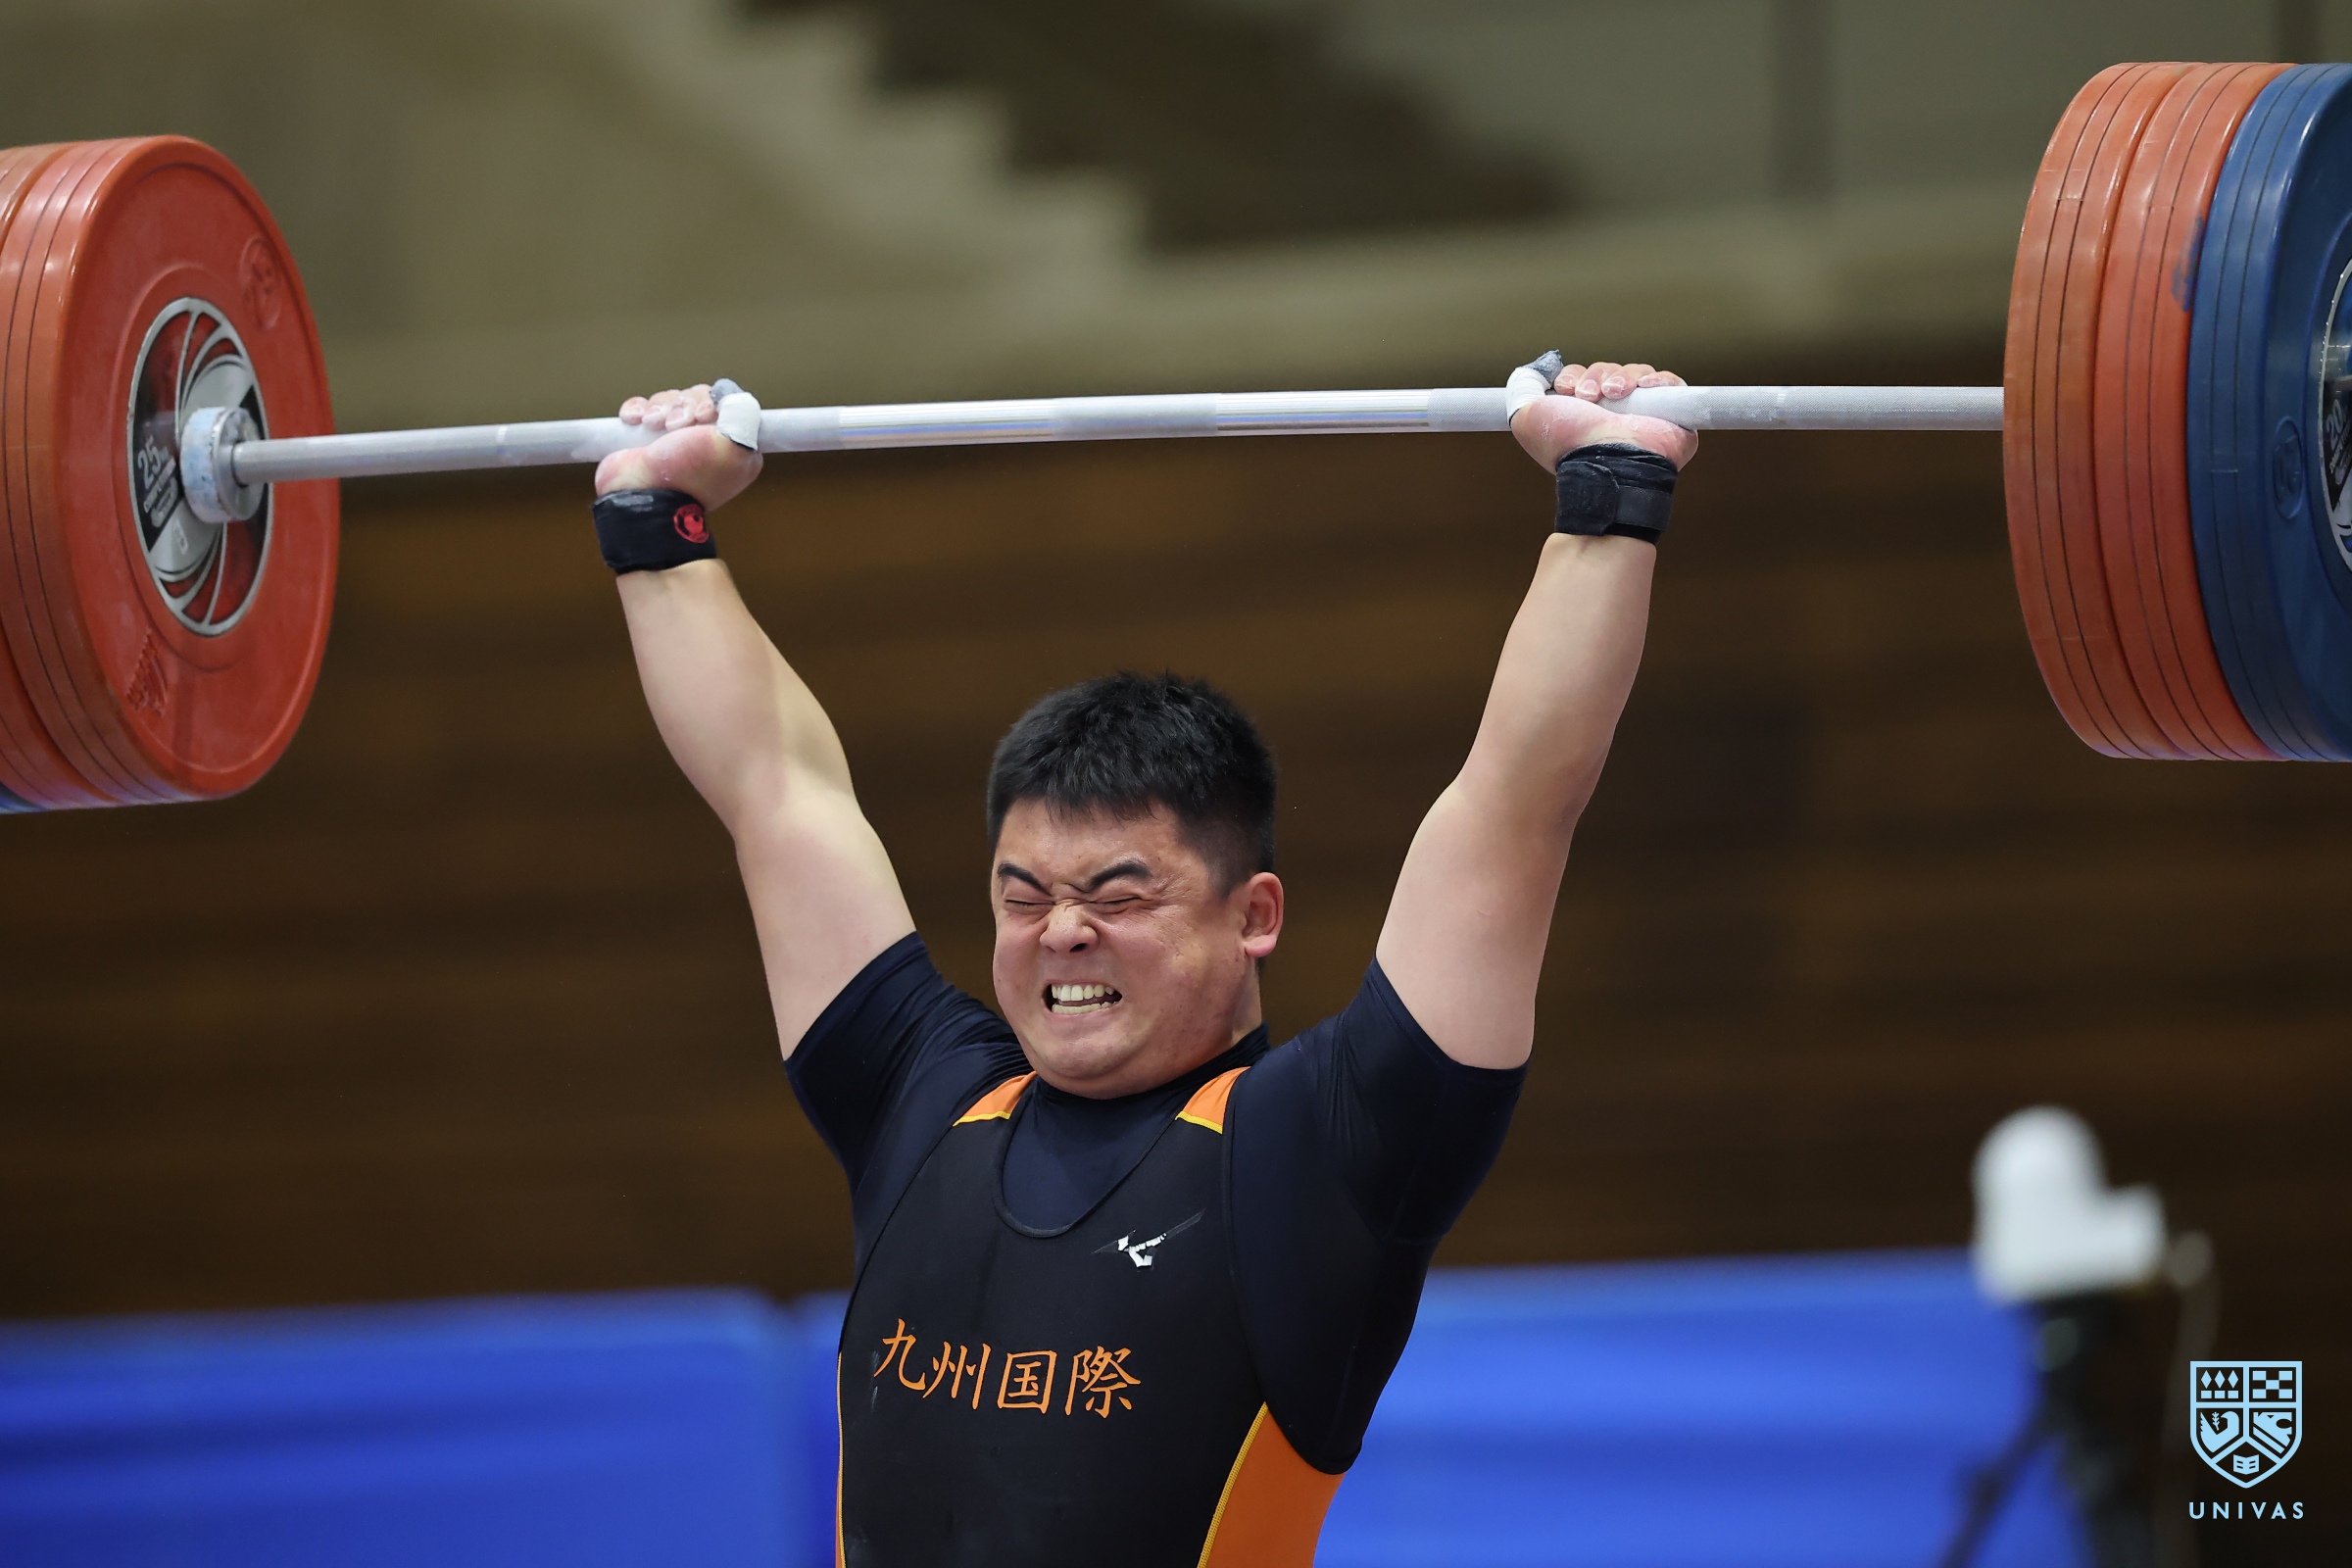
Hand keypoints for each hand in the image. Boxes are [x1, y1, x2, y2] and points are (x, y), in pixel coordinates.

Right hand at [594, 384, 762, 507]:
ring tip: (653, 425)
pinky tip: (635, 421)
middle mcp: (705, 443)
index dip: (713, 402)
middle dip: (684, 406)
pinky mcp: (645, 439)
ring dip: (660, 408)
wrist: (641, 496)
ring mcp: (674, 441)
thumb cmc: (687, 477)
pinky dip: (638, 409)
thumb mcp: (732, 448)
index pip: (727, 404)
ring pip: (669, 401)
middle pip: (696, 398)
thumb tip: (736, 398)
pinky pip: (643, 407)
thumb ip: (744, 418)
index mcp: (732, 448)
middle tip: (675, 425)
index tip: (703, 415)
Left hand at [1510, 361, 1697, 471]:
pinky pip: (1671, 383)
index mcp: (1585, 416)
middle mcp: (1615, 416)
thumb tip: (1533, 372)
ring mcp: (1645, 416)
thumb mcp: (1526, 416)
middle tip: (1589, 397)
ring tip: (1613, 394)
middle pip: (1610, 371)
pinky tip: (1643, 387)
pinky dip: (1658, 379)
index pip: (1585, 378)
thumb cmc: (1568, 446)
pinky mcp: (1675, 416)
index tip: (1565, 389)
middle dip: (1596, 376)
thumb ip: (1524, 390)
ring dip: (1622, 377)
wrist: (1605, 464)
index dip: (1575, 375)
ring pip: (1637, 373)